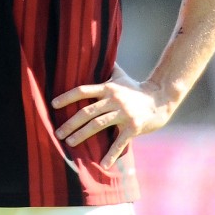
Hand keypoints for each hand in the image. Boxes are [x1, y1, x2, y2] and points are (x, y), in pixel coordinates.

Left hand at [51, 65, 172, 168]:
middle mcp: (114, 99)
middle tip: (58, 132)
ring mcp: (124, 113)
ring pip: (98, 125)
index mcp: (108, 88)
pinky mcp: (134, 126)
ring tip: (70, 142)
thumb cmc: (136, 88)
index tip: (54, 105)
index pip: (83, 91)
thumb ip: (106, 67)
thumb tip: (96, 51)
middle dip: (70, 123)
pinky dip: (111, 153)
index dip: (68, 97)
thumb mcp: (120, 75)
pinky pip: (120, 141)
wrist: (161, 99)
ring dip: (82, 135)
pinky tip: (103, 163)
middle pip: (87, 111)